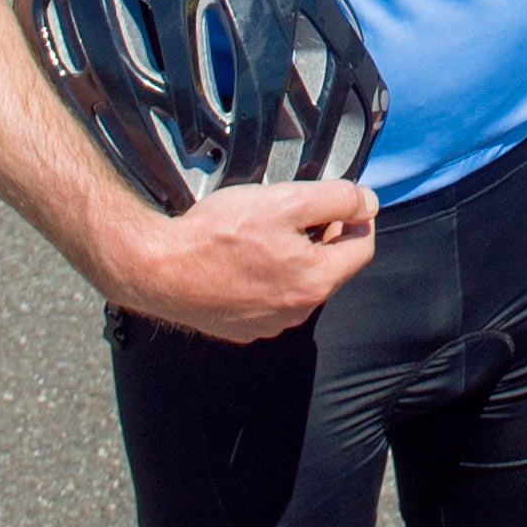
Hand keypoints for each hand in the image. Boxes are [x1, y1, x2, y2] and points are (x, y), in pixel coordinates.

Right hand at [102, 177, 376, 341]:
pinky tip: (243, 256)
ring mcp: (268, 324)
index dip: (357, 218)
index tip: (343, 200)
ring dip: (295, 256)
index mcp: (315, 281)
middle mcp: (297, 311)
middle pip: (331, 267)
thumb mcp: (286, 200)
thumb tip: (368, 202)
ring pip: (300, 283)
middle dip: (324, 235)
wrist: (158, 269)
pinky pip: (270, 298)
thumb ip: (336, 198)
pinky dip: (267, 276)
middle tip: (299, 209)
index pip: (362, 248)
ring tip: (265, 230)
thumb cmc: (217, 235)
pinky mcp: (241, 328)